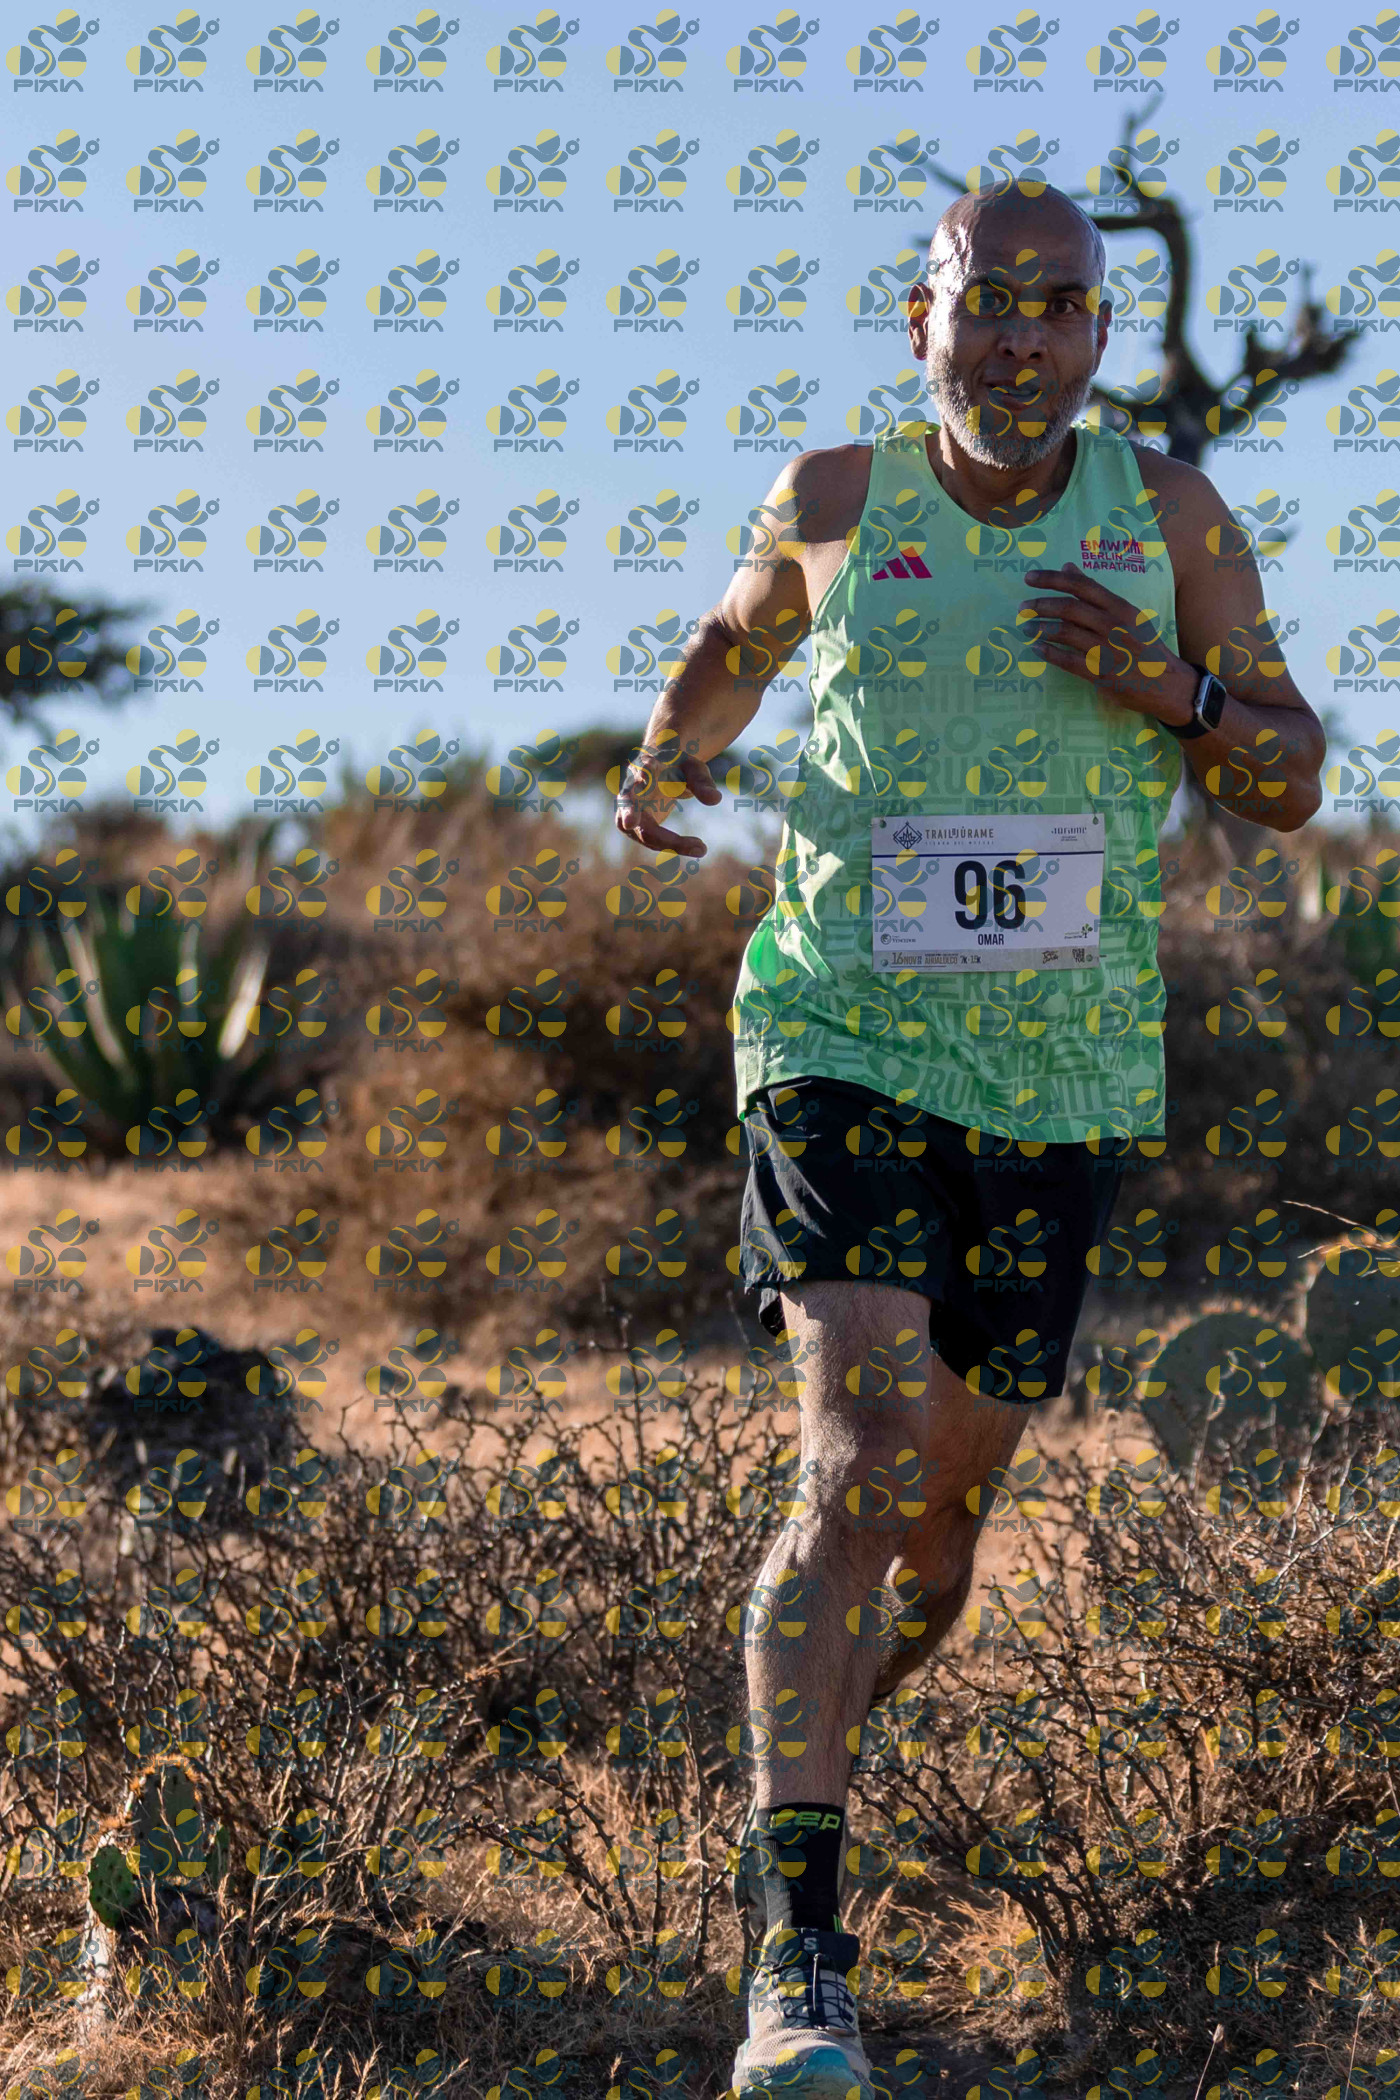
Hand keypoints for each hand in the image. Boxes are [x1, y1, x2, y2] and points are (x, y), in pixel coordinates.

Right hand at [614, 744, 721, 857]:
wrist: (659, 773)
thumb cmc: (676, 768)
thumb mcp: (693, 769)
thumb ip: (702, 782)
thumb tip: (716, 800)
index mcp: (645, 768)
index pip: (641, 770)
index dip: (643, 772)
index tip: (644, 774)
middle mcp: (632, 790)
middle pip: (627, 803)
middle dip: (628, 812)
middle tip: (630, 823)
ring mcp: (630, 812)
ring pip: (643, 831)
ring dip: (666, 843)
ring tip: (699, 847)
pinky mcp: (637, 827)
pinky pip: (655, 841)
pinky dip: (675, 846)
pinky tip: (699, 848)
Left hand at [1018, 562, 1192, 724]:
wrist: (1169, 684)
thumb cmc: (1144, 646)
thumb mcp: (1127, 614)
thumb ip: (1096, 593)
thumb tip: (1068, 566)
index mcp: (1121, 607)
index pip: (1082, 585)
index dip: (1053, 579)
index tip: (1030, 577)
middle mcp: (1114, 625)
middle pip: (1070, 608)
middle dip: (1041, 605)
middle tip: (1023, 607)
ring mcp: (1108, 649)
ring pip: (1066, 633)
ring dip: (1040, 628)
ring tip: (1026, 628)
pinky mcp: (1102, 673)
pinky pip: (1068, 661)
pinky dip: (1049, 653)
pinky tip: (1036, 649)